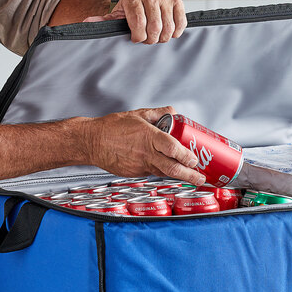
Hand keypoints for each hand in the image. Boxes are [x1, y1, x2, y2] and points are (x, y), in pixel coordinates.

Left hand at [83, 0, 186, 44]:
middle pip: (155, 27)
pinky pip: (180, 22)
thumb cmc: (128, 14)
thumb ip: (102, 22)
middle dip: (151, 39)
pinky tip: (169, 32)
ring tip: (157, 36)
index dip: (139, 38)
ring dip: (163, 37)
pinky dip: (176, 32)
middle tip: (148, 39)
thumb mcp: (114, 18)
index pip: (139, 24)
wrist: (139, 3)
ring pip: (168, 27)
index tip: (136, 39)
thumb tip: (87, 23)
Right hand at [84, 106, 204, 184]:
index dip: (186, 156)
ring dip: (178, 177)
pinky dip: (162, 173)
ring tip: (190, 178)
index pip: (172, 149)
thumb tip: (174, 112)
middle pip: (172, 168)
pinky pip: (153, 173)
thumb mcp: (138, 114)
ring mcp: (140, 165)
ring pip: (164, 173)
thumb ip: (159, 113)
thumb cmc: (111, 128)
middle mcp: (146, 153)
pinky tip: (169, 171)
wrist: (91, 142)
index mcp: (148, 136)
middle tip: (200, 178)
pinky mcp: (135, 173)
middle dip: (189, 176)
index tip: (194, 159)